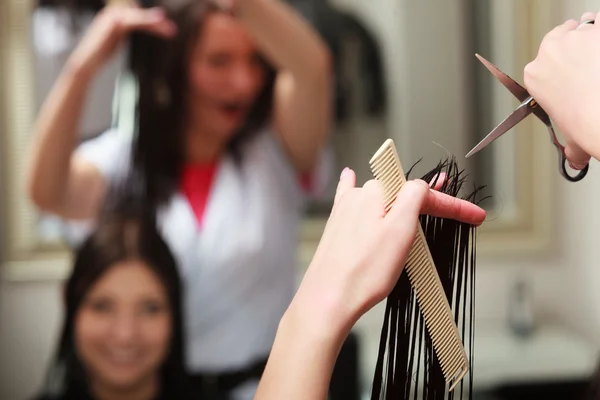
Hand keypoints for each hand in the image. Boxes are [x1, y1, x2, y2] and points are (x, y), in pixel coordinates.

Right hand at [69, 4, 176, 76]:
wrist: (87, 61)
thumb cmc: (100, 52)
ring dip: (157, 24)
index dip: (153, 22)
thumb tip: (138, 25)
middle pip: (141, 16)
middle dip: (158, 24)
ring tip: (171, 29)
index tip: (169, 29)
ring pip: (140, 18)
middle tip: (173, 31)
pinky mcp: (115, 24)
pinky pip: (135, 21)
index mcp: (115, 14)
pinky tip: (159, 20)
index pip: (138, 16)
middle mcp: (114, 12)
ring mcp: (113, 17)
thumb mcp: (117, 39)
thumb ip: (126, 29)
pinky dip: (147, 20)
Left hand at [293, 168, 485, 337]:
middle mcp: (359, 195)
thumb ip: (414, 197)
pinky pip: (347, 197)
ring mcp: (346, 210)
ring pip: (382, 203)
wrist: (329, 298)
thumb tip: (421, 183)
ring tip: (411, 236)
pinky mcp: (336, 226)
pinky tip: (350, 174)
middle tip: (450, 224)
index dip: (452, 206)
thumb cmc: (363, 272)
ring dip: (399, 212)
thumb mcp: (401, 230)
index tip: (475, 216)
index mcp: (377, 191)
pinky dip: (351, 184)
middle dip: (427, 210)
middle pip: (403, 197)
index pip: (423, 193)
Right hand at [524, 12, 599, 168]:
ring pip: (583, 26)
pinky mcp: (599, 27)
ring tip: (599, 55)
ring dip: (591, 36)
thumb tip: (573, 159)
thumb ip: (570, 148)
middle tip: (587, 62)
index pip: (542, 62)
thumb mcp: (572, 140)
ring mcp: (575, 38)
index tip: (570, 72)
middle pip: (559, 37)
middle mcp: (550, 52)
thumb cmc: (589, 124)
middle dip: (572, 47)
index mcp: (534, 75)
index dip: (557, 66)